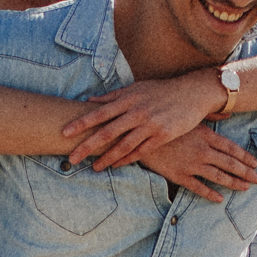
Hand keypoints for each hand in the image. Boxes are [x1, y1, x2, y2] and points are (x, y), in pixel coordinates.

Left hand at [64, 70, 223, 170]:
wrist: (192, 93)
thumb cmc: (161, 90)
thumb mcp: (136, 89)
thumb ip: (113, 96)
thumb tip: (89, 101)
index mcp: (128, 99)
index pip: (100, 112)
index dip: (81, 123)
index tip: (65, 132)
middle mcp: (137, 112)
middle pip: (107, 132)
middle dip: (87, 146)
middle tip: (71, 158)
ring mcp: (150, 124)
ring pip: (123, 145)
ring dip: (106, 158)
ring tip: (93, 168)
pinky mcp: (163, 135)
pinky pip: (141, 151)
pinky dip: (127, 159)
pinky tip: (116, 165)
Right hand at [137, 127, 256, 201]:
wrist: (139, 134)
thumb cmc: (165, 122)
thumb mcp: (189, 115)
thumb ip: (210, 115)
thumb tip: (228, 113)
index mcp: (205, 135)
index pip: (231, 148)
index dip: (245, 157)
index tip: (255, 164)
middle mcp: (202, 151)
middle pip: (229, 164)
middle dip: (246, 173)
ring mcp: (191, 164)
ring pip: (218, 177)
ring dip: (234, 183)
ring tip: (245, 188)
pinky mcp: (178, 175)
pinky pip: (198, 187)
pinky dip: (210, 194)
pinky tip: (219, 199)